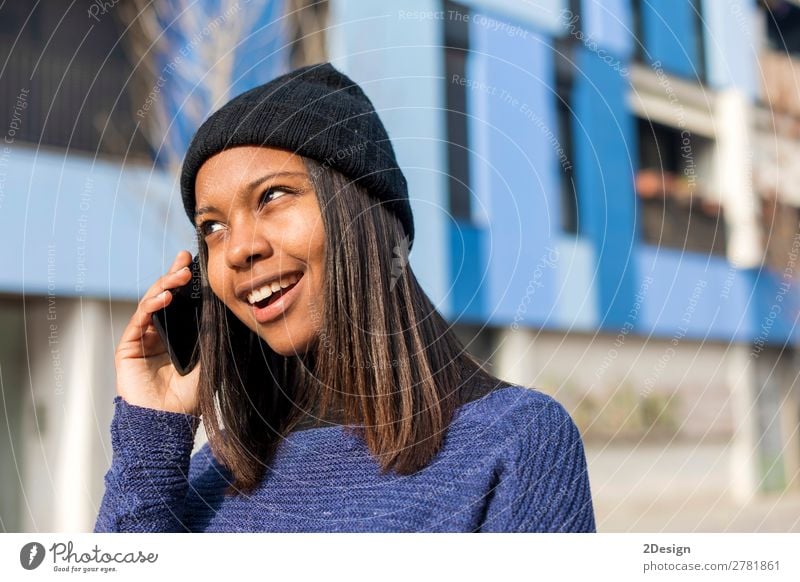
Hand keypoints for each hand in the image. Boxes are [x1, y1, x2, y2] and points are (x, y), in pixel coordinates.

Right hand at [114, 250, 200, 415]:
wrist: (168, 424)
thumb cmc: (189, 399)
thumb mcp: (208, 362)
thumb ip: (210, 337)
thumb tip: (219, 308)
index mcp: (177, 338)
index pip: (180, 304)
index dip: (185, 284)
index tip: (195, 263)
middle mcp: (158, 336)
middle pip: (163, 299)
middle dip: (173, 277)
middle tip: (184, 260)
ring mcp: (142, 341)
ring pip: (150, 305)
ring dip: (163, 287)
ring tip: (179, 275)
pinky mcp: (128, 349)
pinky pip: (139, 321)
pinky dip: (151, 307)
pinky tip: (164, 298)